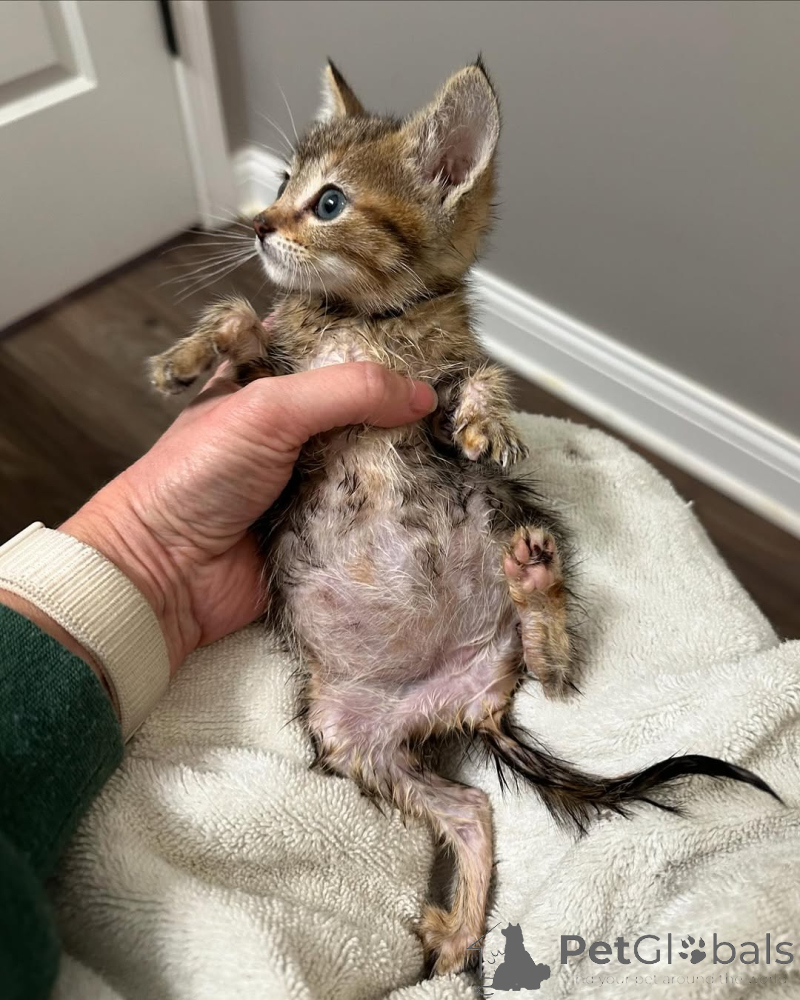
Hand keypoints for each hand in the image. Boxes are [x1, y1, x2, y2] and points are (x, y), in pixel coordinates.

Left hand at [61, 363, 436, 671]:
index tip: (429, 340)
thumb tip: (422, 395)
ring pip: (371, 458)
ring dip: (403, 457)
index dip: (375, 340)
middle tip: (455, 398)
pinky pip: (368, 510)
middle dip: (400, 404)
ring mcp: (307, 476)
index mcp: (267, 379)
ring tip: (454, 445)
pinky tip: (433, 492)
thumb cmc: (196, 476)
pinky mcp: (320, 525)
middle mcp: (291, 425)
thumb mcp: (268, 408)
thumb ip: (346, 390)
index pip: (330, 344)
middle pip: (361, 404)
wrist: (167, 574)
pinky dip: (394, 505)